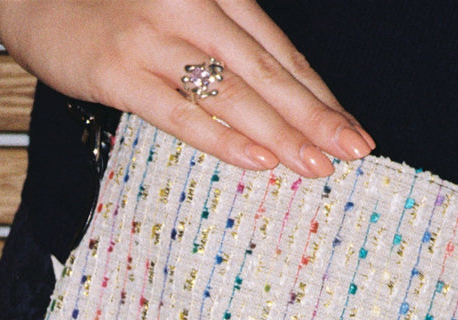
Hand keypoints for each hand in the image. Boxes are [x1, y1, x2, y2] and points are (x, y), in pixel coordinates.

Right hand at [0, 0, 374, 177]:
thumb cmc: (103, 7)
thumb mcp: (171, 12)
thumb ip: (216, 43)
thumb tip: (270, 101)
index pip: (278, 49)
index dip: (317, 91)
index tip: (349, 127)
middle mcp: (190, 6)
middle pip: (267, 70)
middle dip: (315, 115)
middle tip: (353, 151)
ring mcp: (153, 38)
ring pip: (232, 92)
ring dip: (281, 133)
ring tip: (316, 165)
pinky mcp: (117, 71)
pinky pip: (180, 111)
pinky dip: (223, 138)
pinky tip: (258, 161)